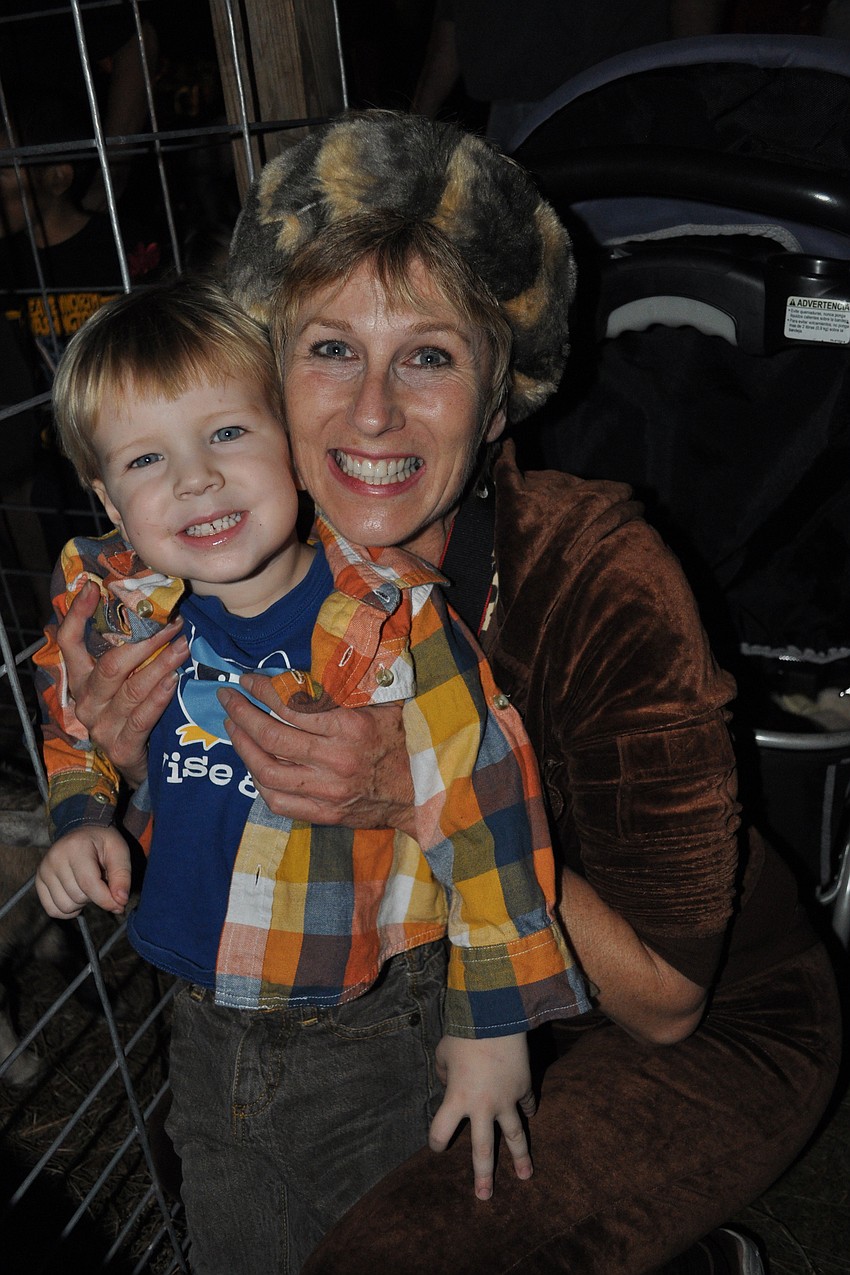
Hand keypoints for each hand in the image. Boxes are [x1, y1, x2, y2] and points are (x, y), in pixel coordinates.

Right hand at [36, 825, 131, 917]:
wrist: (83, 833)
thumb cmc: (103, 843)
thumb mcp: (119, 852)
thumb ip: (122, 876)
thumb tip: (120, 902)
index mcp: (76, 847)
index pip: (89, 884)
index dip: (106, 900)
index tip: (120, 905)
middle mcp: (55, 858)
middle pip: (77, 897)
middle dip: (95, 897)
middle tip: (100, 882)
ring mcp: (43, 870)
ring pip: (65, 906)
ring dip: (81, 903)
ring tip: (87, 886)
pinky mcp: (39, 881)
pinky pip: (52, 910)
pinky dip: (67, 910)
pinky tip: (76, 896)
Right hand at [58, 580, 185, 786]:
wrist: (140, 767)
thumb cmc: (134, 715)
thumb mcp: (125, 683)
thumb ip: (130, 656)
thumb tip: (154, 614)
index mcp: (82, 682)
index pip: (69, 644)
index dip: (78, 615)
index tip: (92, 588)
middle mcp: (86, 702)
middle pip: (111, 665)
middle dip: (145, 642)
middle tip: (173, 625)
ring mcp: (102, 726)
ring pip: (131, 688)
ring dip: (161, 665)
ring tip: (183, 647)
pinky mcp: (121, 747)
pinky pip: (142, 717)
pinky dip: (159, 696)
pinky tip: (173, 680)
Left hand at [219, 675, 415, 833]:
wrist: (424, 793)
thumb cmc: (404, 741)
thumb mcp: (384, 705)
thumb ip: (350, 688)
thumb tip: (320, 661)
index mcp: (350, 727)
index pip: (291, 705)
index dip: (262, 691)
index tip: (246, 680)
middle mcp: (335, 759)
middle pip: (271, 736)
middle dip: (242, 714)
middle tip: (227, 699)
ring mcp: (328, 790)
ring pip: (267, 770)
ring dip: (243, 747)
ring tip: (233, 728)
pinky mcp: (324, 813)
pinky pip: (279, 800)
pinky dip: (259, 781)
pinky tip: (252, 764)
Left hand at [429, 1032, 535, 1199]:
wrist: (495, 1015)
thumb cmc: (463, 1033)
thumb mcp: (444, 1053)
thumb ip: (444, 1073)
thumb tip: (449, 1081)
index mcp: (456, 1099)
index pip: (441, 1132)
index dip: (437, 1141)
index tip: (438, 1146)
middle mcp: (482, 1107)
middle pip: (483, 1150)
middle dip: (483, 1176)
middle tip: (484, 1197)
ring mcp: (506, 1099)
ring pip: (514, 1136)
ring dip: (521, 1158)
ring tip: (526, 1177)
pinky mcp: (523, 1087)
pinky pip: (526, 1105)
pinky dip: (527, 1111)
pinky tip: (529, 1117)